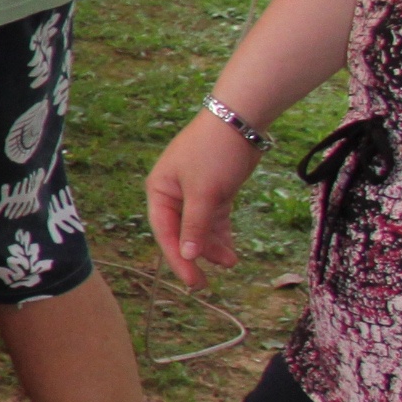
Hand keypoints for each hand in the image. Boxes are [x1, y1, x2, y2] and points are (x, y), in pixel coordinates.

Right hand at [146, 112, 258, 289]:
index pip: (165, 232)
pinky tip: (231, 249)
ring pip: (200, 227)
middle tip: (205, 282)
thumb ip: (195, 225)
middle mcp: (173, 193)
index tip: (192, 281)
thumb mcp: (205, 192)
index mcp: (160, 191)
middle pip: (181, 232)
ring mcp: (194, 191)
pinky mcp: (214, 189)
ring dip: (212, 246)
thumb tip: (186, 256)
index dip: (177, 259)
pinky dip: (221, 232)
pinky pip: (214, 218)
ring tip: (230, 262)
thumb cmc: (214, 153)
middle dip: (195, 255)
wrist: (241, 119)